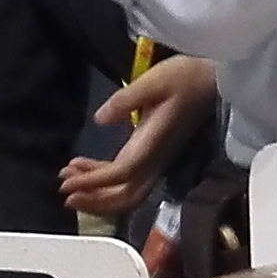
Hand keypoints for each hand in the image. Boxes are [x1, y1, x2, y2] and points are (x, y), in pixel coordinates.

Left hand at [62, 56, 217, 220]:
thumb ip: (126, 100)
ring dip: (98, 194)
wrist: (212, 79)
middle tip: (64, 192)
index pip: (122, 173)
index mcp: (153, 143)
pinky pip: (129, 180)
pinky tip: (84, 167)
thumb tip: (100, 119)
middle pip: (126, 196)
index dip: (95, 181)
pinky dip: (104, 180)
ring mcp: (157, 161)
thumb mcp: (153, 81)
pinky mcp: (155, 156)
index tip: (67, 182)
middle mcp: (156, 159)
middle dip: (94, 200)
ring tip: (69, 181)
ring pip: (128, 193)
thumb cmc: (185, 77)